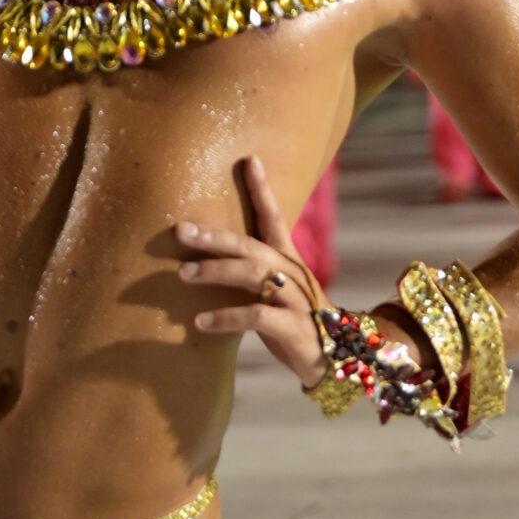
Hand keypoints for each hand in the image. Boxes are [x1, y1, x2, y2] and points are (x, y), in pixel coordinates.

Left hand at [176, 154, 328, 387]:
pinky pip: (255, 316)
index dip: (262, 188)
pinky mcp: (291, 326)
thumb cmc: (295, 320)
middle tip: (181, 230)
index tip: (249, 160)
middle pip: (249, 245)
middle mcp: (290, 272)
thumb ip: (250, 274)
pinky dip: (225, 317)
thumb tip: (207, 260)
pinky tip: (200, 322)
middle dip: (213, 236)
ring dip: (214, 272)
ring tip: (184, 273)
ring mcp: (293, 298)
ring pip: (250, 274)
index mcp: (287, 259)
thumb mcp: (275, 291)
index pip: (274, 216)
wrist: (337, 359)